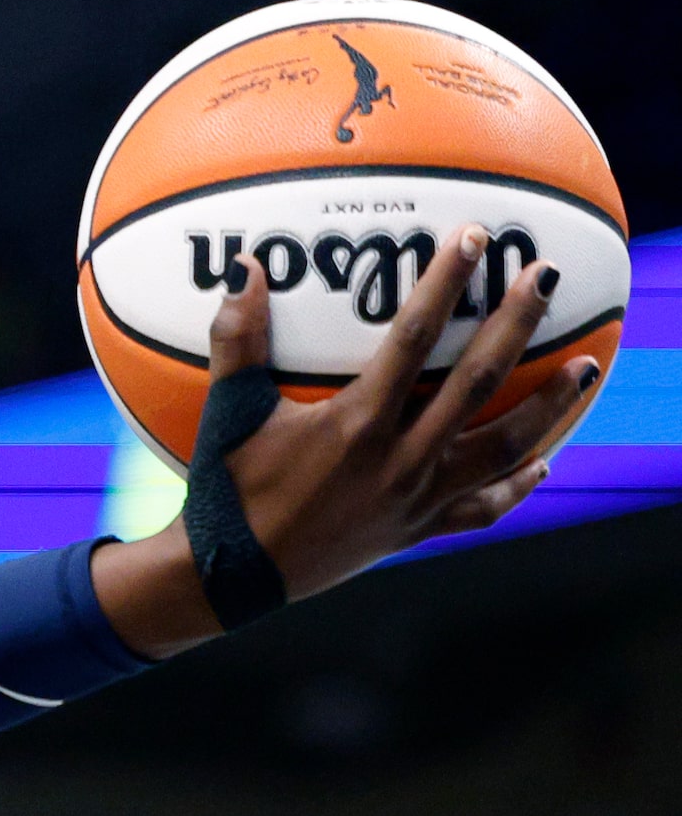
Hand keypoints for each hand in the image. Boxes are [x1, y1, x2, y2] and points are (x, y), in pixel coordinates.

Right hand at [93, 225, 598, 655]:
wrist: (231, 576)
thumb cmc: (227, 490)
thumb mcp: (229, 411)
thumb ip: (238, 339)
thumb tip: (245, 268)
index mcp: (357, 424)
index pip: (415, 338)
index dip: (446, 283)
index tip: (474, 238)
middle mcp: (400, 460)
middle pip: (478, 381)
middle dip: (518, 322)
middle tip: (547, 276)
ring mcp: (417, 498)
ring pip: (504, 447)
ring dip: (551, 406)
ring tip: (587, 368)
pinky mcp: (419, 529)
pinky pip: (483, 507)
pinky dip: (519, 485)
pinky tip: (544, 462)